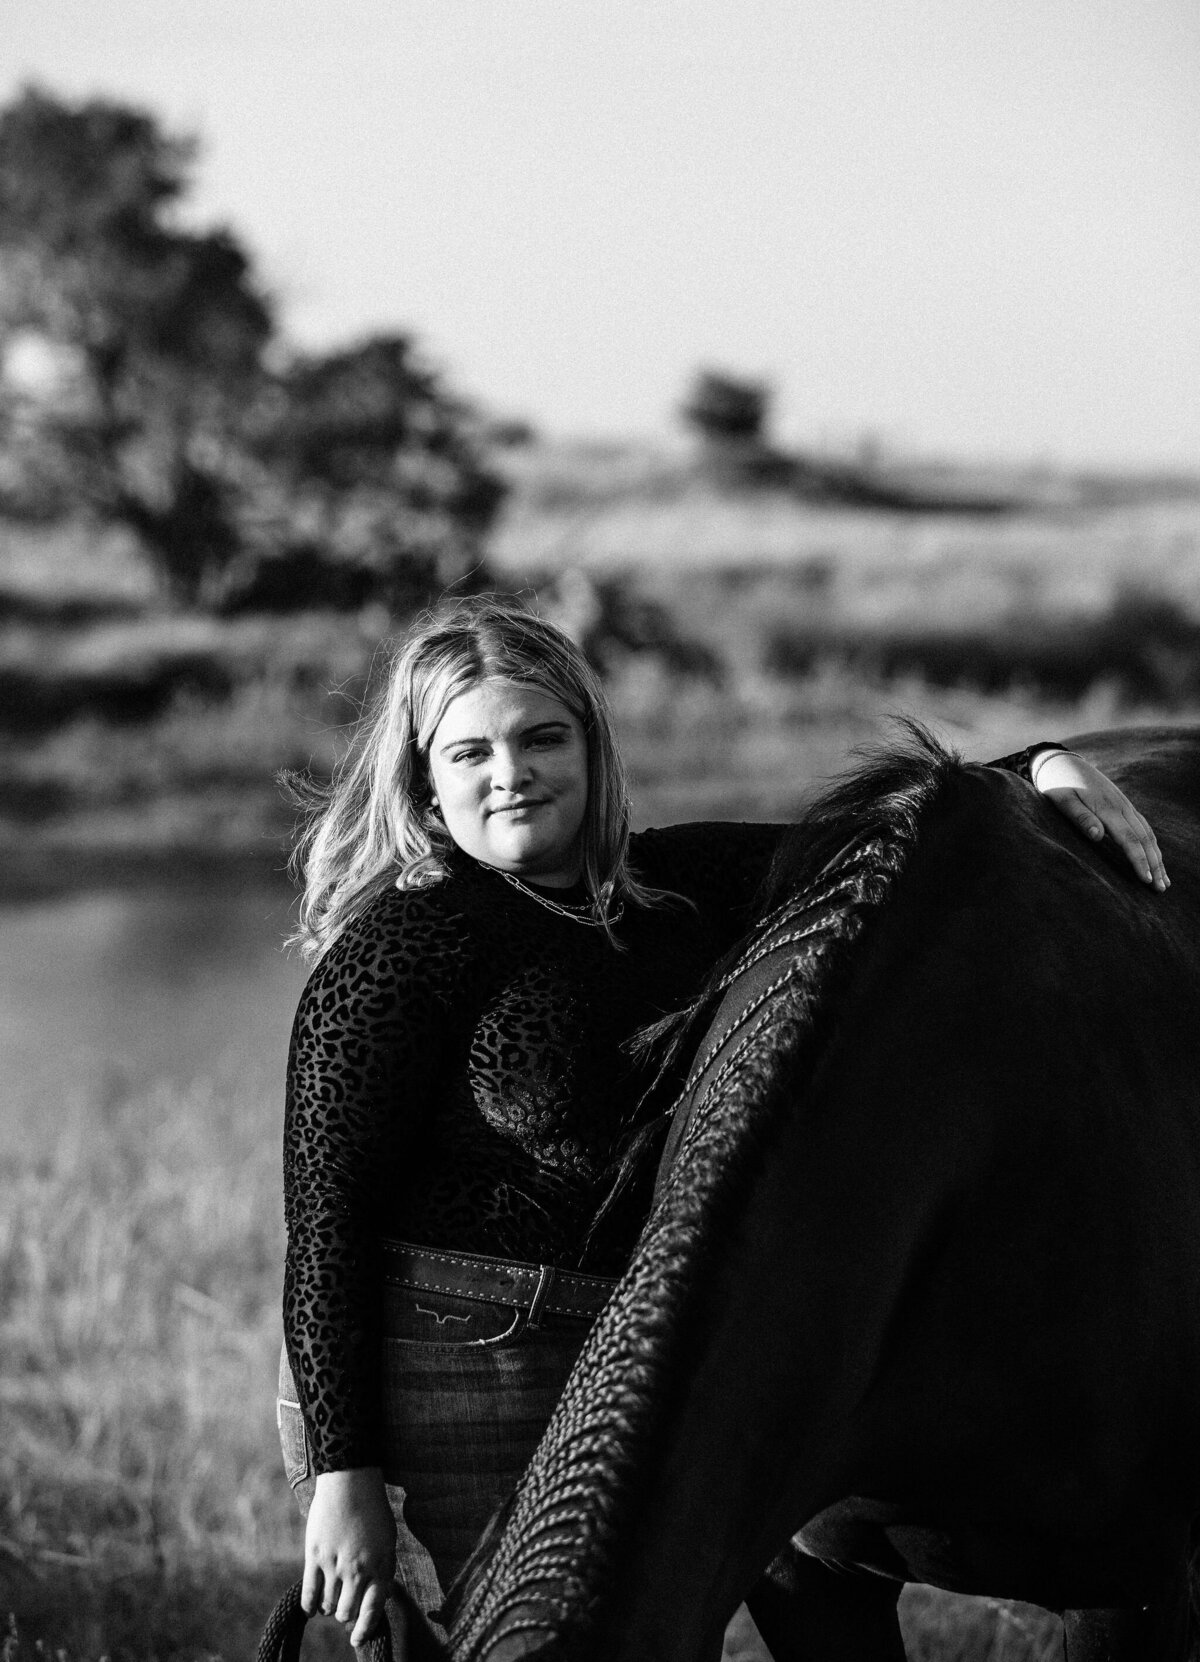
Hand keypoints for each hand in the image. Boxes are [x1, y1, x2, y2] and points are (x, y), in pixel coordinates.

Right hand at [303, 1466, 398, 1649]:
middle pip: (347, 1611)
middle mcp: (358, 1571)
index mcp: (381, 1567)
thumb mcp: (387, 1541)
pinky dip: (309, 1605)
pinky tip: (310, 1610)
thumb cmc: (373, 1509)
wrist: (350, 1481)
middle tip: (343, 1610)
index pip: (372, 1611)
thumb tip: (374, 1597)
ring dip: (329, 1608)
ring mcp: (335, 1565)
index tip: (356, 1639)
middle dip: (345, 1614)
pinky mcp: (314, 1557)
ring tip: (329, 1604)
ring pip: (328, 1605)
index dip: (364, 1630)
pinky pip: (310, 1592)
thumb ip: (381, 1570)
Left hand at [1032, 749, 1168, 890]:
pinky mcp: (1123, 804)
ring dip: (1157, 857)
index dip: (1138, 860)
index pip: (1128, 839)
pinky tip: (1155, 856)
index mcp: (1107, 808)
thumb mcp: (1061, 799)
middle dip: (1155, 865)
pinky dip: (1152, 844)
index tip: (1145, 880)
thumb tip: (1097, 837)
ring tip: (1163, 880)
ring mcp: (1125, 804)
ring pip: (1147, 833)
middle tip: (1160, 889)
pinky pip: (1143, 826)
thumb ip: (1080, 817)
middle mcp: (1121, 806)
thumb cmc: (1057, 784)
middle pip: (1144, 839)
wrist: (1061, 761)